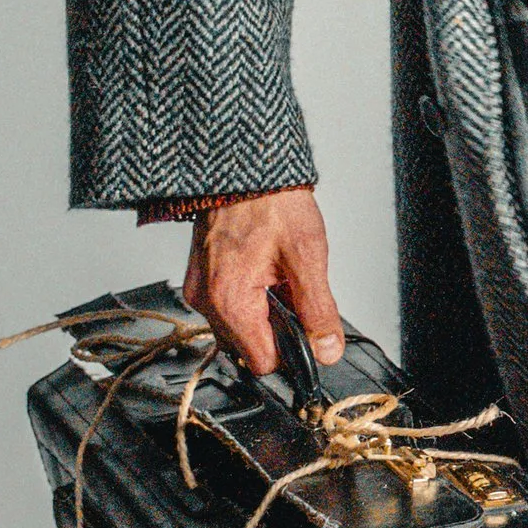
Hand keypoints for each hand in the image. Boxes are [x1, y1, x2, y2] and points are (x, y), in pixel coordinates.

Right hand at [185, 188, 345, 375]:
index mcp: (229, 300)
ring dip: (264, 313)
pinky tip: (264, 271)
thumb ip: (318, 310)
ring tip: (279, 276)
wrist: (244, 166)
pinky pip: (228, 304)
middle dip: (278, 329)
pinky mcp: (201, 276)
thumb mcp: (307, 257)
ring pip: (239, 326)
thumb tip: (328, 350)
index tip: (309, 333)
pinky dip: (250, 297)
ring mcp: (200, 287)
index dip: (292, 353)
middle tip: (295, 291)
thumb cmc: (271, 200)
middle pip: (249, 346)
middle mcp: (206, 299)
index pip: (262, 362)